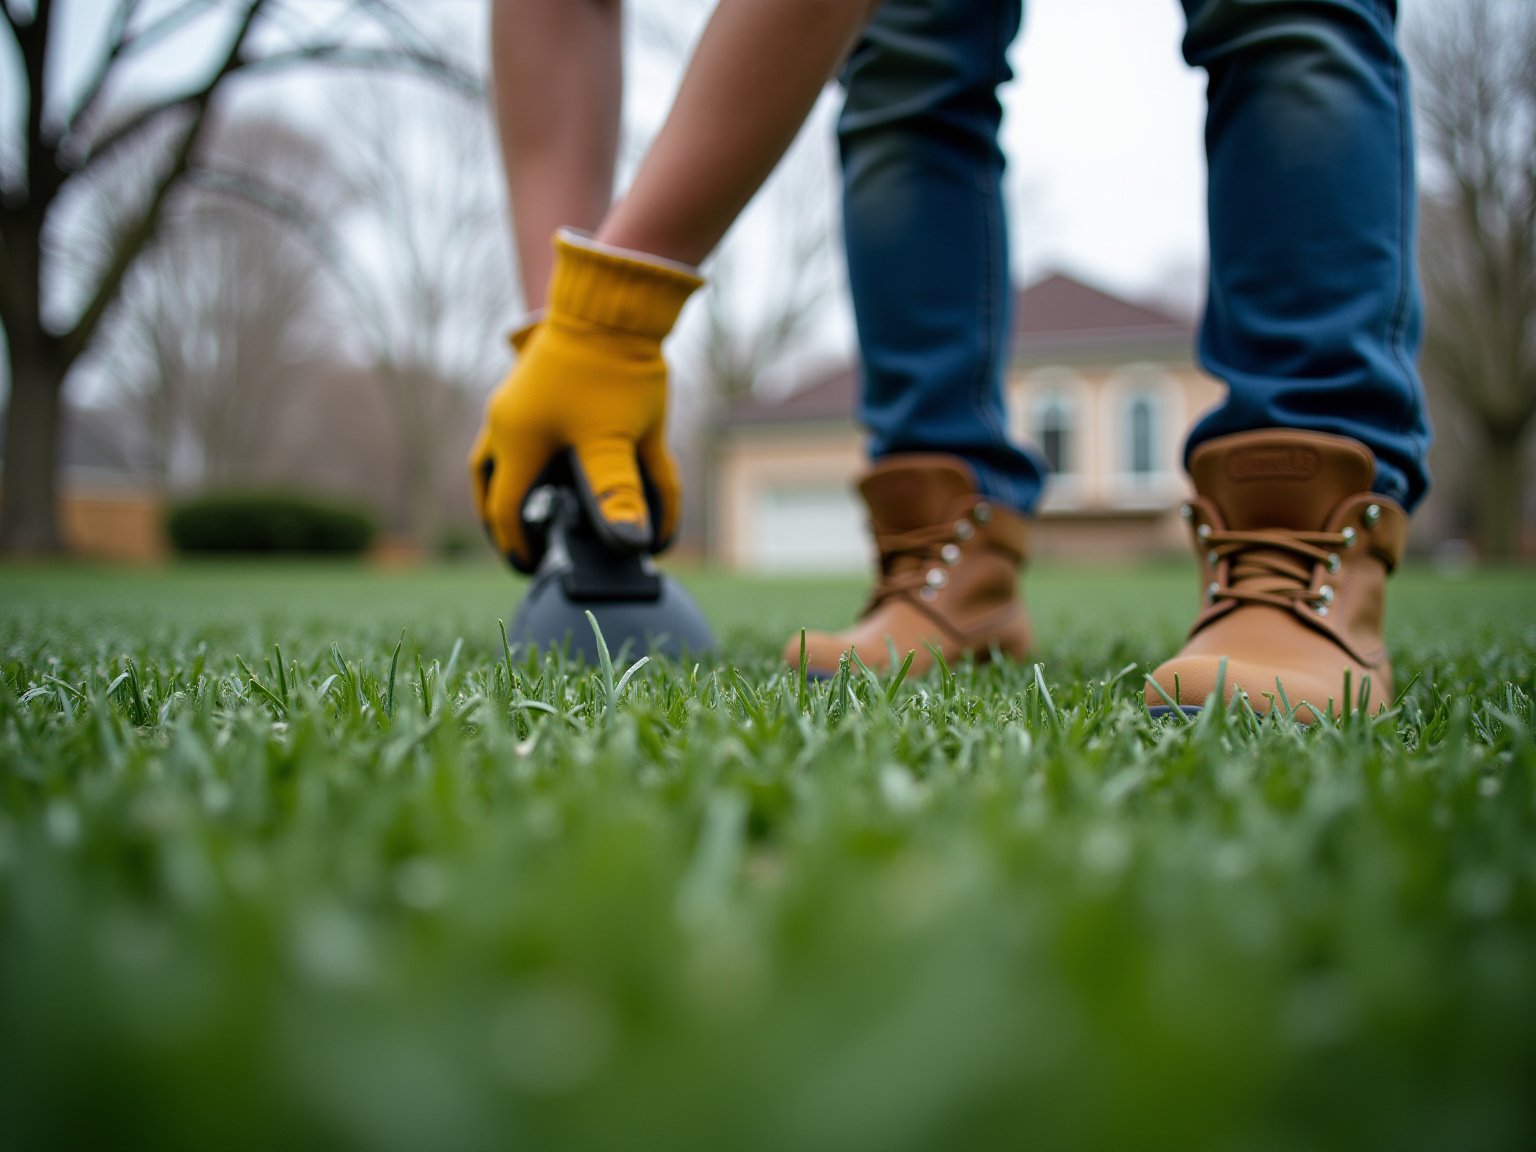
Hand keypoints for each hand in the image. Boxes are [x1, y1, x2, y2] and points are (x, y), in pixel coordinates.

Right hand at [469, 318, 680, 572]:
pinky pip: (516, 429)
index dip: (518, 545)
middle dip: (501, 518)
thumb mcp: (622, 440)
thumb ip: (622, 493)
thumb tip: (634, 544)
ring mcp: (514, 398)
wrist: (615, 301)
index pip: (504, 510)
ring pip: (496, 454)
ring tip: (529, 508)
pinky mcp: (531, 380)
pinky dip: (526, 454)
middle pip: (488, 483)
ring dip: (508, 485)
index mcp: (518, 442)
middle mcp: (506, 421)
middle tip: (519, 545)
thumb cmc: (616, 369)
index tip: (533, 566)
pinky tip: (555, 460)